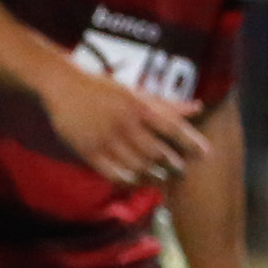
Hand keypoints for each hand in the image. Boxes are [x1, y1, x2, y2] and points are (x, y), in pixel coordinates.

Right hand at [38, 60, 210, 187]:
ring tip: (162, 178)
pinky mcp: (89, 152)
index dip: (191, 143)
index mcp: (138, 106)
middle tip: (181, 171)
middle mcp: (124, 123)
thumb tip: (198, 107)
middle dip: (174, 166)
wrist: (63, 86)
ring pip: (138, 167)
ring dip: (154, 177)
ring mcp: (106, 139)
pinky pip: (114, 174)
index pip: (173, 128)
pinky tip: (137, 181)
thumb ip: (167, 104)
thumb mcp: (137, 92)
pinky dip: (129, 181)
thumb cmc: (106, 89)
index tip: (204, 153)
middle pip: (157, 153)